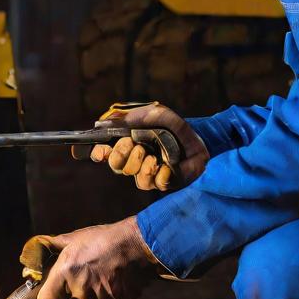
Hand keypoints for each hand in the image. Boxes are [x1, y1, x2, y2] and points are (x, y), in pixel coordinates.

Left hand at [31, 217, 159, 298]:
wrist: (138, 243)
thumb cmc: (103, 239)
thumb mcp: (74, 238)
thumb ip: (49, 248)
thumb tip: (29, 257)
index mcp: (66, 271)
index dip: (50, 298)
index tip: (55, 292)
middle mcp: (80, 288)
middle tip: (80, 285)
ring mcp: (99, 298)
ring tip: (100, 279)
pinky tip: (113, 284)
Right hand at [72, 102, 208, 190]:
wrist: (199, 137)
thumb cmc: (174, 126)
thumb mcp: (153, 114)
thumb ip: (130, 117)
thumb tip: (102, 123)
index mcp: (128, 145)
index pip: (105, 153)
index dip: (99, 153)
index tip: (102, 150)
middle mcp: (136, 161)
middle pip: (116, 166)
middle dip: (121, 155)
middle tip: (134, 144)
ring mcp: (150, 173)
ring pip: (135, 179)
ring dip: (141, 166)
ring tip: (153, 156)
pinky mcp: (166, 182)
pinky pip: (156, 184)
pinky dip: (160, 175)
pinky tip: (166, 166)